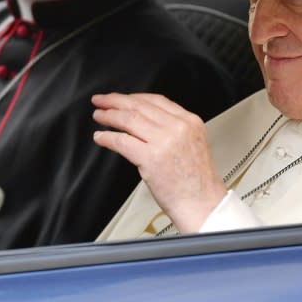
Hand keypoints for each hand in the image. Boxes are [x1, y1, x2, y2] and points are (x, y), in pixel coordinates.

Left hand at [92, 92, 226, 232]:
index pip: (156, 100)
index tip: (122, 98)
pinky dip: (108, 138)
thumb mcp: (193, 143)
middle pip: (140, 106)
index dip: (134, 97)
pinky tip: (101, 137)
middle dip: (116, 101)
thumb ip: (174, 129)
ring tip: (99, 116)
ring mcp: (164, 141)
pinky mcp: (150, 158)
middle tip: (102, 101)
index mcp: (190, 121)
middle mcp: (178, 127)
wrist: (202, 204)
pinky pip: (122, 141)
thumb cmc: (197, 181)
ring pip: (129, 120)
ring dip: (109, 116)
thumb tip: (146, 120)